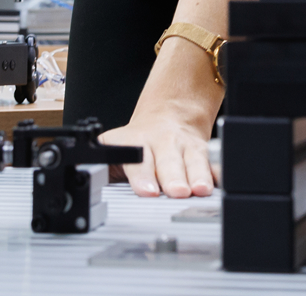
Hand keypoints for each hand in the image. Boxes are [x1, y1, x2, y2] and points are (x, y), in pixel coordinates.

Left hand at [98, 35, 221, 196]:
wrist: (169, 112)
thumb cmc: (139, 141)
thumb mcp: (116, 147)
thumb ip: (102, 165)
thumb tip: (83, 177)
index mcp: (137, 142)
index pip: (138, 160)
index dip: (143, 176)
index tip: (147, 192)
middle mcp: (163, 143)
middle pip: (169, 161)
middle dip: (173, 177)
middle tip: (177, 192)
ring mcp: (185, 147)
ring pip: (193, 160)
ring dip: (198, 175)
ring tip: (201, 189)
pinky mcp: (204, 152)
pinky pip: (214, 161)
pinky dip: (219, 172)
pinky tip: (222, 182)